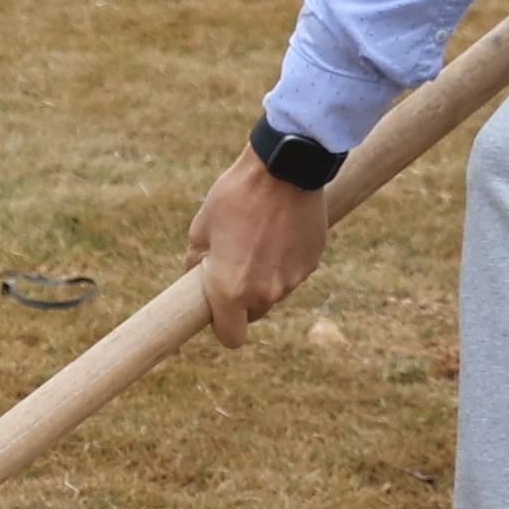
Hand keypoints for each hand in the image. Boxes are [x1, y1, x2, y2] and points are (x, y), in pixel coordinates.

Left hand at [186, 150, 329, 347]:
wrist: (283, 170)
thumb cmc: (234, 198)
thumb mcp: (201, 229)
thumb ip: (197, 264)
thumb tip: (197, 277)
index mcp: (230, 291)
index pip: (230, 337)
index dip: (223, 328)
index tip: (218, 312)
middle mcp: (264, 293)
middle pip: (253, 314)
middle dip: (243, 299)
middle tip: (234, 263)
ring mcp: (292, 280)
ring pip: (274, 291)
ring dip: (264, 276)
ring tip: (257, 237)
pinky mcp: (312, 264)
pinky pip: (292, 272)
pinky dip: (284, 260)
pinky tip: (278, 231)